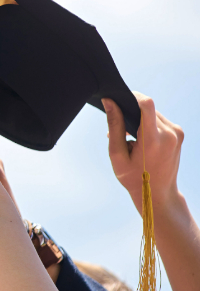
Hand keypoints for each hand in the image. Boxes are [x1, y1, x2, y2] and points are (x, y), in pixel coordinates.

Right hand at [104, 93, 183, 213]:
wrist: (158, 194)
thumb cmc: (134, 178)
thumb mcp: (117, 154)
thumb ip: (114, 126)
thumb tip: (110, 102)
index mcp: (153, 140)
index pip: (146, 104)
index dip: (131, 96)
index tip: (119, 99)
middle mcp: (170, 133)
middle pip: (147, 108)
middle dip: (131, 114)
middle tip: (123, 133)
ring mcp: (177, 133)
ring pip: (153, 113)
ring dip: (140, 120)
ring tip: (133, 141)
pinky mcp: (179, 133)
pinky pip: (160, 119)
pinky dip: (148, 125)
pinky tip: (143, 141)